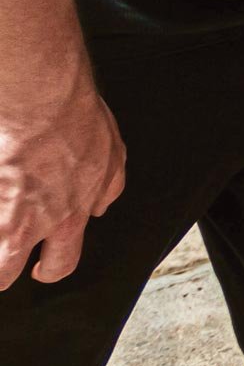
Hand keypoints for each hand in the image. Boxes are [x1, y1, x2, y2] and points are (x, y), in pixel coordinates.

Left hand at [0, 65, 125, 289]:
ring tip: (58, 230)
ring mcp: (89, 191)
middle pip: (57, 267)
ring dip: (68, 234)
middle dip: (42, 272)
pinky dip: (96, 197)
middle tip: (31, 269)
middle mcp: (56, 217)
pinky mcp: (110, 164)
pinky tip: (86, 191)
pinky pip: (108, 193)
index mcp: (15, 226)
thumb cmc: (4, 132)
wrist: (38, 92)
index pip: (5, 273)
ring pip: (86, 229)